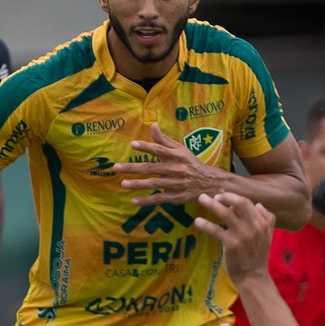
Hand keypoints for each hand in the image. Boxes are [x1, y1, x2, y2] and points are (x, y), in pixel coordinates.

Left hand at [112, 123, 226, 206]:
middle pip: (152, 168)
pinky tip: (134, 201)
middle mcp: (176, 169)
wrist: (209, 182)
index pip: (159, 150)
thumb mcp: (181, 149)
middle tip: (116, 167)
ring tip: (122, 184)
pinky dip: (147, 200)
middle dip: (133, 168)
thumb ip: (164, 139)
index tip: (132, 144)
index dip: (146, 147)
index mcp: (177, 156)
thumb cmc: (190, 163)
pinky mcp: (176, 197)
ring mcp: (175, 184)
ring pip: (154, 184)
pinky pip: (159, 198)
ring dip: (138, 184)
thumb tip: (152, 124)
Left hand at [191, 192, 274, 282]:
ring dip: (212, 204)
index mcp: (262, 223)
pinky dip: (206, 225)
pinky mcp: (231, 244)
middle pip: (239, 203)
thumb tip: (258, 204)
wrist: (253, 276)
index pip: (247, 203)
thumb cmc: (258, 256)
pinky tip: (197, 221)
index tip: (223, 197)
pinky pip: (216, 230)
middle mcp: (254, 227)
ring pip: (226, 214)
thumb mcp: (268, 236)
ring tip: (201, 199)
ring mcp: (242, 235)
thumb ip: (267, 219)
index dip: (233, 198)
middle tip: (213, 196)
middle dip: (225, 197)